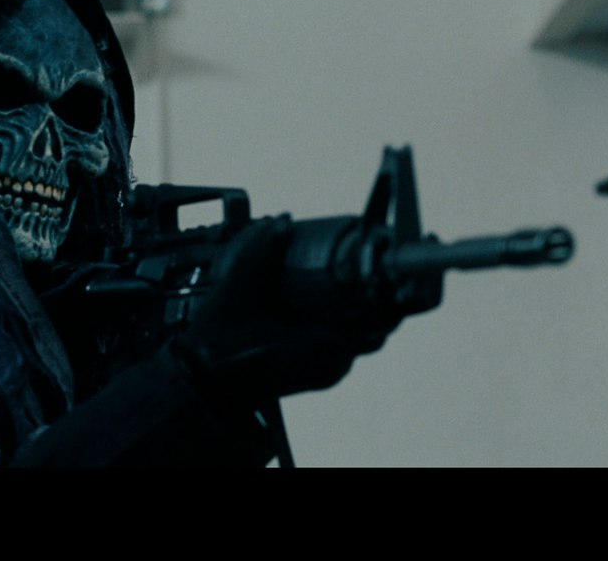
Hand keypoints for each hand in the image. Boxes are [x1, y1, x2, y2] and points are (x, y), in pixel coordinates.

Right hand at [172, 214, 399, 399]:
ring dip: (365, 311)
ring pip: (362, 338)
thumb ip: (260, 253)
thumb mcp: (237, 292)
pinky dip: (349, 324)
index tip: (403, 269)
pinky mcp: (318, 374)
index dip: (396, 293)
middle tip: (384, 265)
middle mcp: (332, 363)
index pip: (380, 319)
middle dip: (382, 296)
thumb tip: (281, 221)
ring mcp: (327, 372)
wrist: (203, 386)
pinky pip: (346, 346)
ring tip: (365, 280)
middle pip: (376, 327)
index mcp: (323, 345)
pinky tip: (338, 303)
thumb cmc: (219, 348)